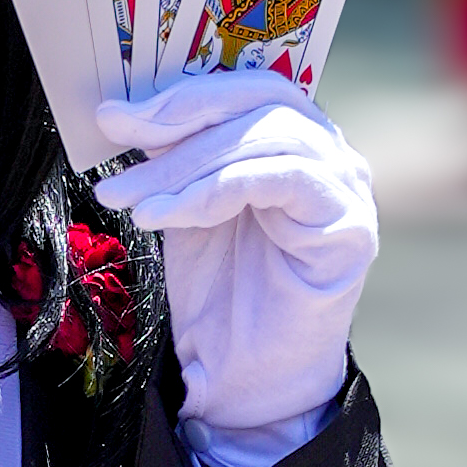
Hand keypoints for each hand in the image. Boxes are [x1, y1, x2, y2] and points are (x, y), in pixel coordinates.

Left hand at [76, 70, 377, 457]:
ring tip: (133, 199)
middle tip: (118, 138)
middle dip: (179, 120)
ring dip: (187, 164)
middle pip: (258, 101)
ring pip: (267, 136)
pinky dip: (217, 190)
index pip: (242, 89)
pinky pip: (283, 178)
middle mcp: (327, 152)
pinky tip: (169, 214)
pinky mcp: (351, 223)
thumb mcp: (183, 206)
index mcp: (290, 139)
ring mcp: (346, 184)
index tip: (115, 114)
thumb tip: (122, 111)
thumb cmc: (219, 294)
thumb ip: (173, 157)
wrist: (246, 378)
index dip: (178, 95)